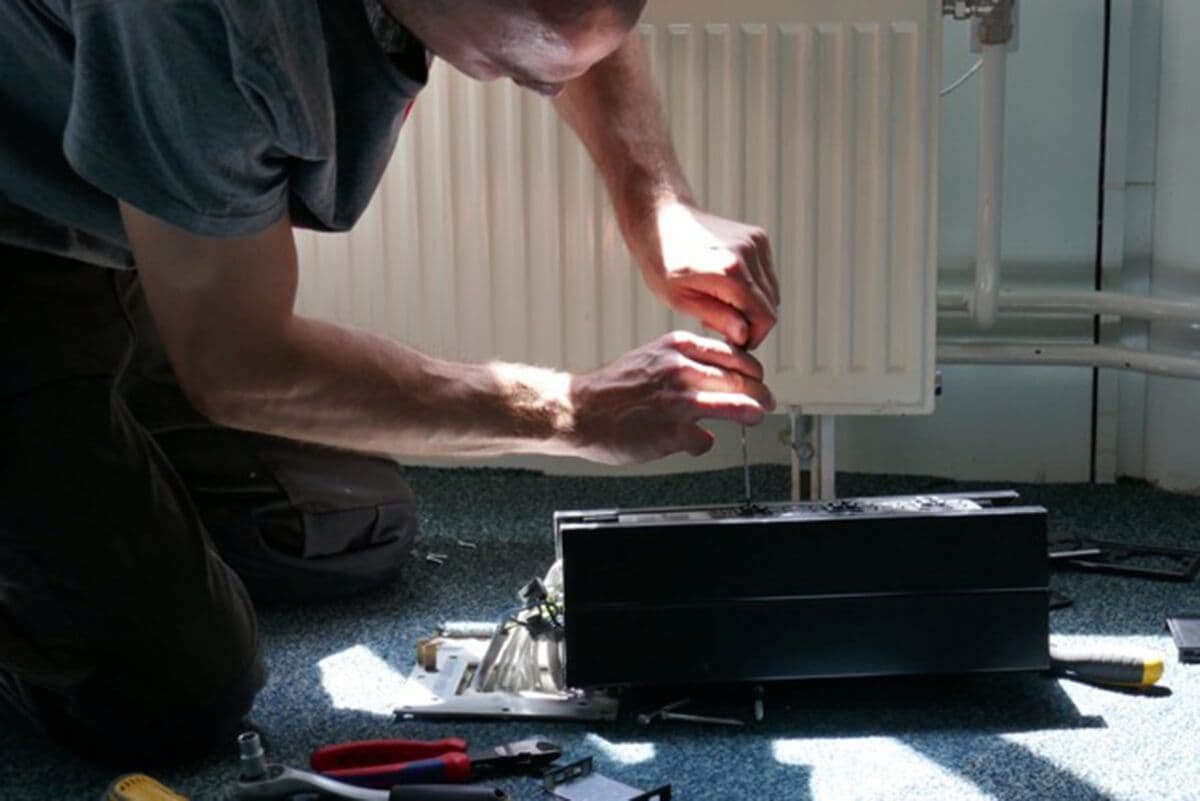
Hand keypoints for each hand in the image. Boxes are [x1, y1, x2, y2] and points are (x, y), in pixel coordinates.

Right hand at [567, 330, 775, 464]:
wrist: (579, 409)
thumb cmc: (612, 387)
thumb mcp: (651, 356)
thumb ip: (684, 360)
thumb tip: (717, 372)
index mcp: (678, 346)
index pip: (735, 354)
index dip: (752, 371)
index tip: (756, 379)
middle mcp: (682, 369)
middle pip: (743, 380)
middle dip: (760, 393)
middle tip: (765, 402)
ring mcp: (680, 400)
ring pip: (738, 406)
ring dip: (752, 413)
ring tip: (756, 417)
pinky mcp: (673, 432)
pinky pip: (706, 440)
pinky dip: (704, 444)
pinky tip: (696, 442)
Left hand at [630, 201, 779, 349]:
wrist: (661, 219)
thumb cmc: (662, 263)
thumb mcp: (680, 299)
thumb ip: (717, 317)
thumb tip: (745, 335)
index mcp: (729, 271)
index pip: (764, 319)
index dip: (751, 338)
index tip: (728, 342)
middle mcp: (749, 253)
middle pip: (770, 307)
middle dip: (749, 324)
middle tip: (717, 322)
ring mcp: (756, 242)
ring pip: (771, 292)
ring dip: (751, 307)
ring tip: (719, 305)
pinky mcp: (758, 237)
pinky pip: (766, 276)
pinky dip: (752, 289)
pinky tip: (726, 289)